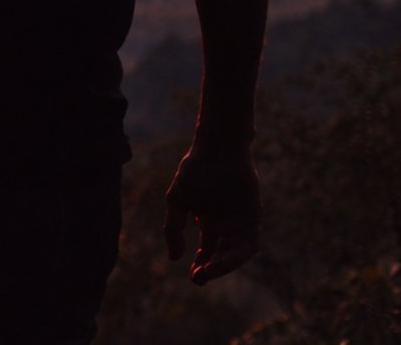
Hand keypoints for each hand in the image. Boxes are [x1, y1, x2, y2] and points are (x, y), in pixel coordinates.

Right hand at [163, 143, 260, 283]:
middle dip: (212, 269)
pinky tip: (226, 257)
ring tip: (210, 271)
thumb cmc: (195, 170)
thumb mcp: (177, 200)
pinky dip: (239, 253)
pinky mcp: (253, 216)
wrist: (217, 148)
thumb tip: (173, 257)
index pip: (207, 251)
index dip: (201, 265)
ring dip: (225, 265)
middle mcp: (225, 225)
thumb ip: (173, 228)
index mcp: (207, 222)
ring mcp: (240, 221)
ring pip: (235, 252)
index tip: (191, 276)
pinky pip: (250, 242)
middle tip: (199, 278)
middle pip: (221, 255)